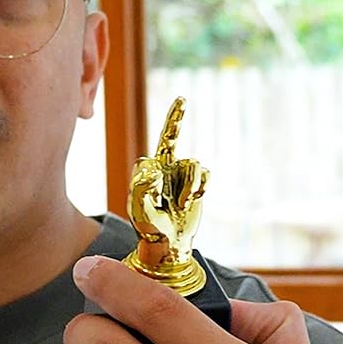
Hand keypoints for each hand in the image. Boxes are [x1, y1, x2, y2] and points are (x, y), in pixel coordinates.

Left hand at [127, 99, 206, 268]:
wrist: (168, 243)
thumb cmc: (149, 227)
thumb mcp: (139, 209)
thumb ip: (141, 187)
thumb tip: (155, 169)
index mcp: (146, 171)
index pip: (148, 154)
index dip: (154, 159)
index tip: (171, 115)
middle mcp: (163, 168)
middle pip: (170, 140)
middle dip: (176, 118)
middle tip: (181, 99)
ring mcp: (180, 175)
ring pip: (192, 164)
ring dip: (189, 184)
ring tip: (182, 203)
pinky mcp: (196, 184)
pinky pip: (203, 174)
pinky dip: (199, 187)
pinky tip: (190, 200)